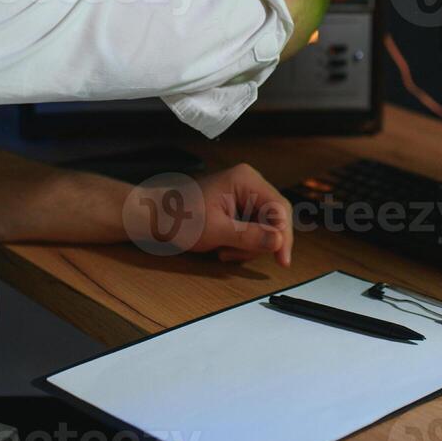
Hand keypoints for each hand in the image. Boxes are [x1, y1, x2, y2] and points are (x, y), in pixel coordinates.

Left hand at [173, 163, 293, 265]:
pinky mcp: (241, 207)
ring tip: (224, 251)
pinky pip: (254, 230)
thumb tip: (278, 241)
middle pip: (275, 219)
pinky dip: (242, 244)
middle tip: (234, 255)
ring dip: (247, 246)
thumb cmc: (180, 218)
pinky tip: (224, 247)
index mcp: (245, 180)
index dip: (284, 236)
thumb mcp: (216, 231)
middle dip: (258, 243)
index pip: (279, 208)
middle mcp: (249, 183)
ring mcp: (246, 195)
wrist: (157, 217)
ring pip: (265, 228)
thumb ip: (249, 236)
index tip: (282, 260)